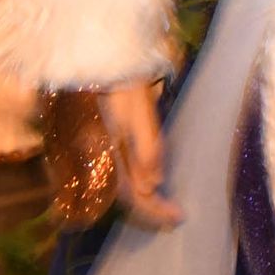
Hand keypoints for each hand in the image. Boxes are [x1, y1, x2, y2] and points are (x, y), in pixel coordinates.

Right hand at [100, 79, 179, 228]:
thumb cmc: (124, 82)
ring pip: (119, 185)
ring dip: (142, 198)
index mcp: (108, 152)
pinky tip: (144, 180)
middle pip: (125, 194)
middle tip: (174, 215)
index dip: (156, 211)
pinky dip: (133, 181)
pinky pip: (116, 171)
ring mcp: (96, 150)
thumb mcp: (140, 111)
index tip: (179, 218)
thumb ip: (147, 147)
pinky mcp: (97, 141)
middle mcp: (99, 156)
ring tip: (162, 204)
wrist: (99, 57)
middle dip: (150, 208)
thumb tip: (154, 184)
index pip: (134, 196)